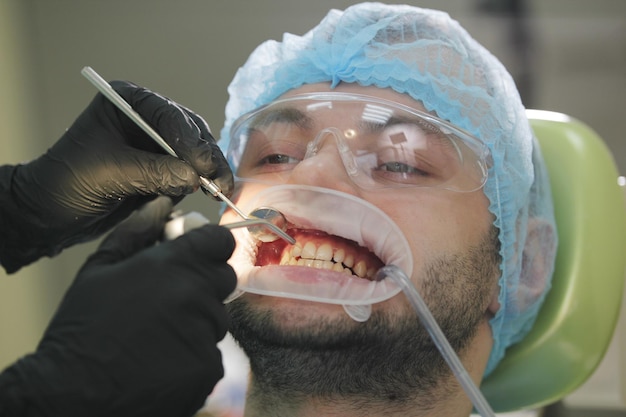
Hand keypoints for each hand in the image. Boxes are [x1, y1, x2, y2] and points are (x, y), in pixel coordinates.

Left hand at [0, 80, 232, 271]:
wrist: (51, 213)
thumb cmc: (68, 182)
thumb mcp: (111, 173)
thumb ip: (155, 172)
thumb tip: (195, 177)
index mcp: (128, 103)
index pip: (170, 116)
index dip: (191, 141)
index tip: (203, 165)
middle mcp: (146, 119)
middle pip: (190, 132)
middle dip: (205, 156)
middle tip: (219, 180)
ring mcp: (155, 144)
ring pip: (195, 152)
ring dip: (208, 170)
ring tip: (219, 189)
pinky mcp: (161, 168)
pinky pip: (189, 172)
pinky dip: (200, 182)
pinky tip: (209, 192)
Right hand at [0, 197, 236, 416]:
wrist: (73, 393)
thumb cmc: (82, 329)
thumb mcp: (99, 270)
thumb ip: (136, 232)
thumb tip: (160, 205)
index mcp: (172, 264)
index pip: (221, 241)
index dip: (210, 247)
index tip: (198, 257)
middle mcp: (195, 294)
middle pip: (223, 279)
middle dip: (203, 284)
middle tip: (170, 301)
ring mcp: (205, 333)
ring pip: (217, 318)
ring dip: (197, 322)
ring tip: (158, 335)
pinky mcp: (208, 367)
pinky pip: (212, 352)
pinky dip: (194, 355)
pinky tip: (163, 360)